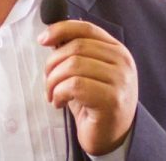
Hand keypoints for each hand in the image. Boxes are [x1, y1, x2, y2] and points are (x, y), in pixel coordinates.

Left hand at [39, 20, 137, 155]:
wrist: (111, 136)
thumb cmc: (94, 102)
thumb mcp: (86, 72)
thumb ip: (75, 52)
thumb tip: (50, 36)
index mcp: (117, 50)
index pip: (86, 28)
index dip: (61, 29)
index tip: (42, 40)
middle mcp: (122, 62)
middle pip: (76, 47)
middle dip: (53, 63)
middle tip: (48, 80)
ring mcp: (120, 80)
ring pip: (73, 66)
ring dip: (53, 81)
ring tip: (52, 94)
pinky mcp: (111, 100)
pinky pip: (75, 86)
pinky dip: (59, 93)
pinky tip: (59, 103)